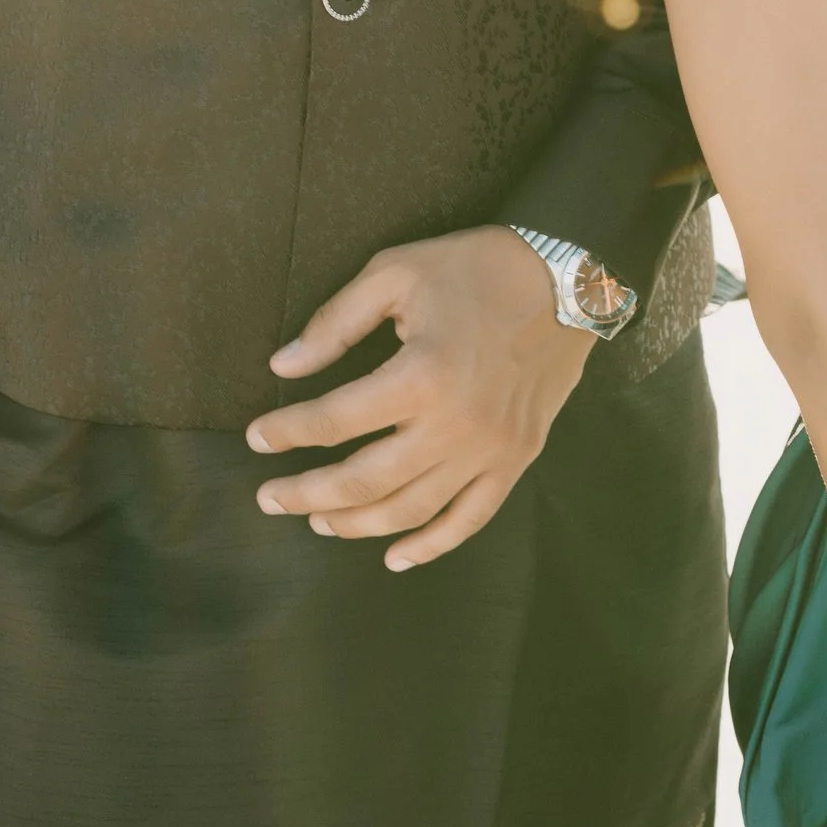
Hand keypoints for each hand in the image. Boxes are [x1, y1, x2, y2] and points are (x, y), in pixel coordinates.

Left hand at [245, 227, 595, 571]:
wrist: (569, 278)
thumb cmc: (476, 268)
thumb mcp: (396, 273)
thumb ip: (335, 322)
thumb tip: (284, 366)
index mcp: (419, 375)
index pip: (334, 420)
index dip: (287, 433)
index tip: (257, 439)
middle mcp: (453, 425)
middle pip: (364, 480)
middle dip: (306, 494)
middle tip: (268, 498)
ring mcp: (489, 450)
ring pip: (411, 510)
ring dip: (356, 524)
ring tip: (318, 520)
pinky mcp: (516, 459)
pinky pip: (470, 519)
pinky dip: (431, 545)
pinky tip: (395, 558)